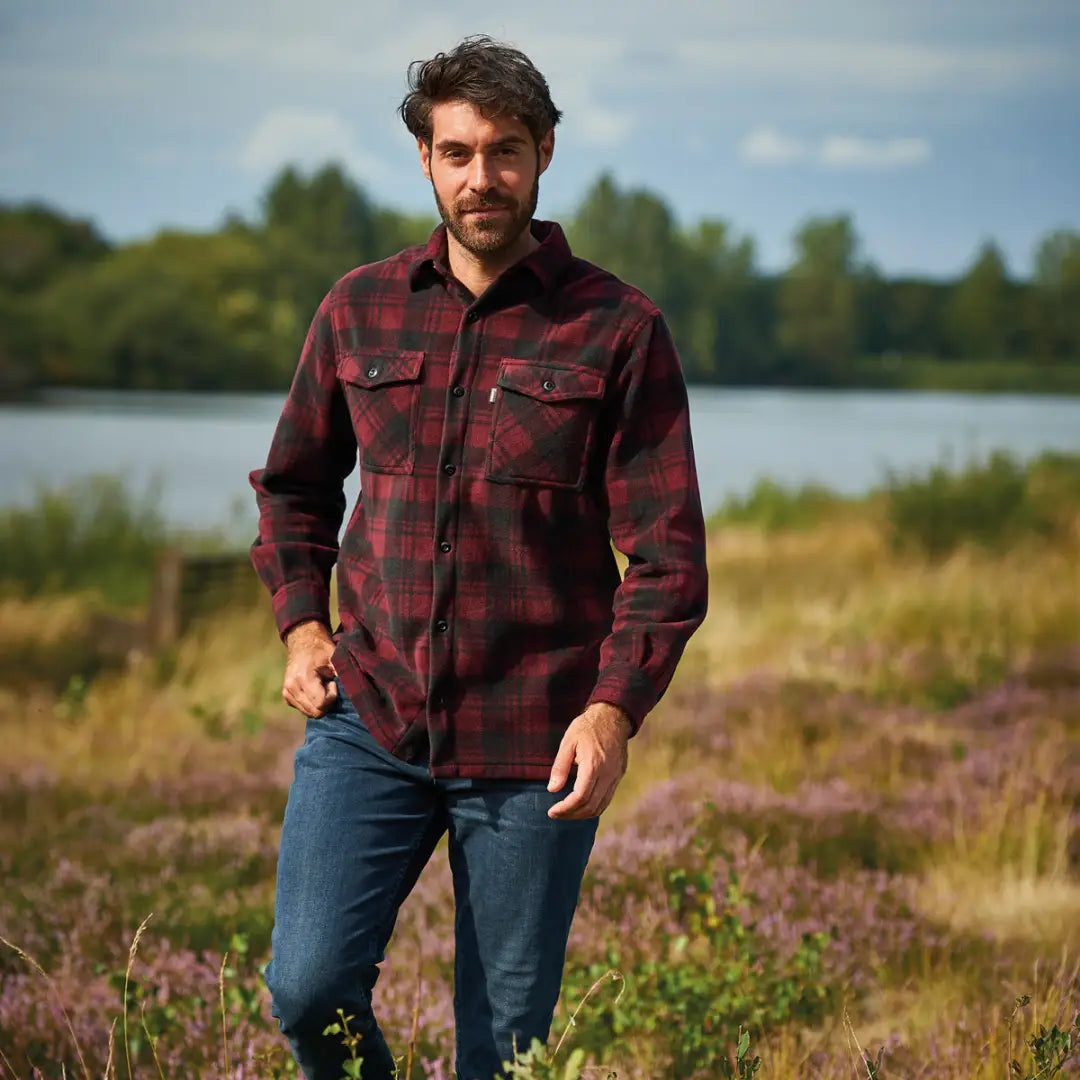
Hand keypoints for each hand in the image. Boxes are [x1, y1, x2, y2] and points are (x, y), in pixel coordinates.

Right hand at [282, 620, 337, 716]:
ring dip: (320, 702)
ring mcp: (287, 693)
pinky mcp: (286, 696)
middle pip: (315, 712)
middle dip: (327, 702)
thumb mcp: (335, 658)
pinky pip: (304, 709)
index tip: (333, 682)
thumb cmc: (322, 649)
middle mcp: (292, 688)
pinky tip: (315, 688)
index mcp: (303, 678)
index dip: (332, 696)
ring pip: (310, 713)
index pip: (321, 705)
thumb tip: (355, 693)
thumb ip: (343, 676)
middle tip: (329, 684)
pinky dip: (312, 702)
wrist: (303, 641)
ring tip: (322, 685)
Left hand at [547, 703, 632, 819]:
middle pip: (590, 806)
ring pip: (601, 806)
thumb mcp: (568, 742)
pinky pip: (607, 798)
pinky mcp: (619, 775)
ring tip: (567, 812)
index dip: (565, 808)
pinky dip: (594, 807)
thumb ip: (560, 767)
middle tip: (556, 814)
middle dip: (571, 814)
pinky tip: (581, 804)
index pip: (580, 797)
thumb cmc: (587, 727)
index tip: (552, 811)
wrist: (613, 716)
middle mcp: (607, 774)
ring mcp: (615, 776)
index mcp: (593, 765)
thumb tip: (552, 789)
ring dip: (583, 814)